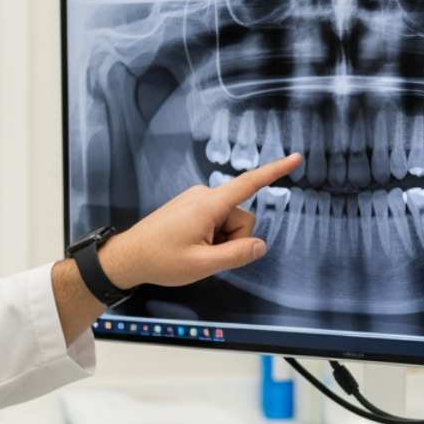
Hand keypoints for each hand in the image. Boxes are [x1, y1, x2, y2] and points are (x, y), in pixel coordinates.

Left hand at [98, 153, 301, 288]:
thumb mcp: (203, 265)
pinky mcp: (191, 206)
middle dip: (233, 239)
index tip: (296, 158)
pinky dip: (211, 236)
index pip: (249, 184)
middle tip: (206, 255)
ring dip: (220, 240)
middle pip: (242, 216)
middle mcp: (203, 196)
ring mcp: (196, 200)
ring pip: (229, 221)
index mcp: (208, 204)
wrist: (128, 257)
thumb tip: (260, 246)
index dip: (275, 171)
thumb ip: (237, 254)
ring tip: (194, 251)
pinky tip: (190, 246)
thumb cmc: (159, 260)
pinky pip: (215, 221)